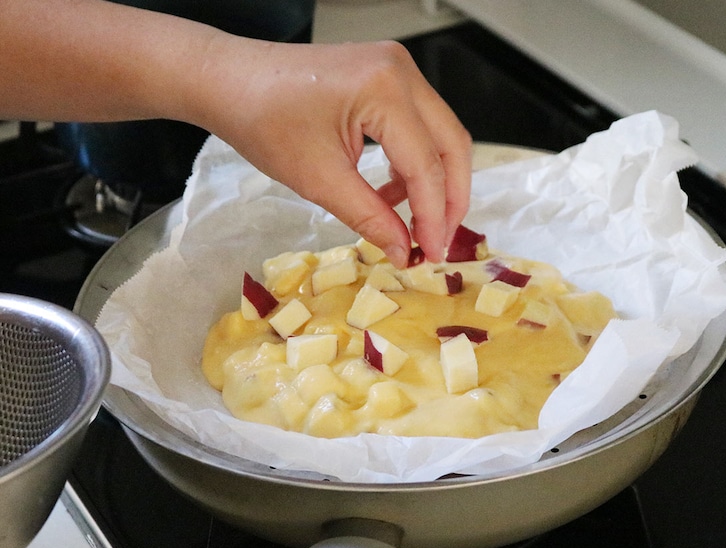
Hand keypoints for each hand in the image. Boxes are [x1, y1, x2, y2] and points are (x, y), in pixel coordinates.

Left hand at [191, 37, 471, 265]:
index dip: (433, 217)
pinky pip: (417, 125)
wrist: (229, 82)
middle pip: (451, 144)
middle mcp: (402, 71)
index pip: (426, 165)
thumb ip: (370, 216)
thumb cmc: (262, 122)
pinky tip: (392, 193)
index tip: (431, 255)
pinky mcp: (385, 76)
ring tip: (414, 224)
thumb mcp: (319, 179)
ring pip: (439, 135)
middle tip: (438, 242)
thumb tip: (404, 251)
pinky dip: (412, 162)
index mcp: (386, 90)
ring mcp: (396, 69)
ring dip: (433, 182)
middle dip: (450, 199)